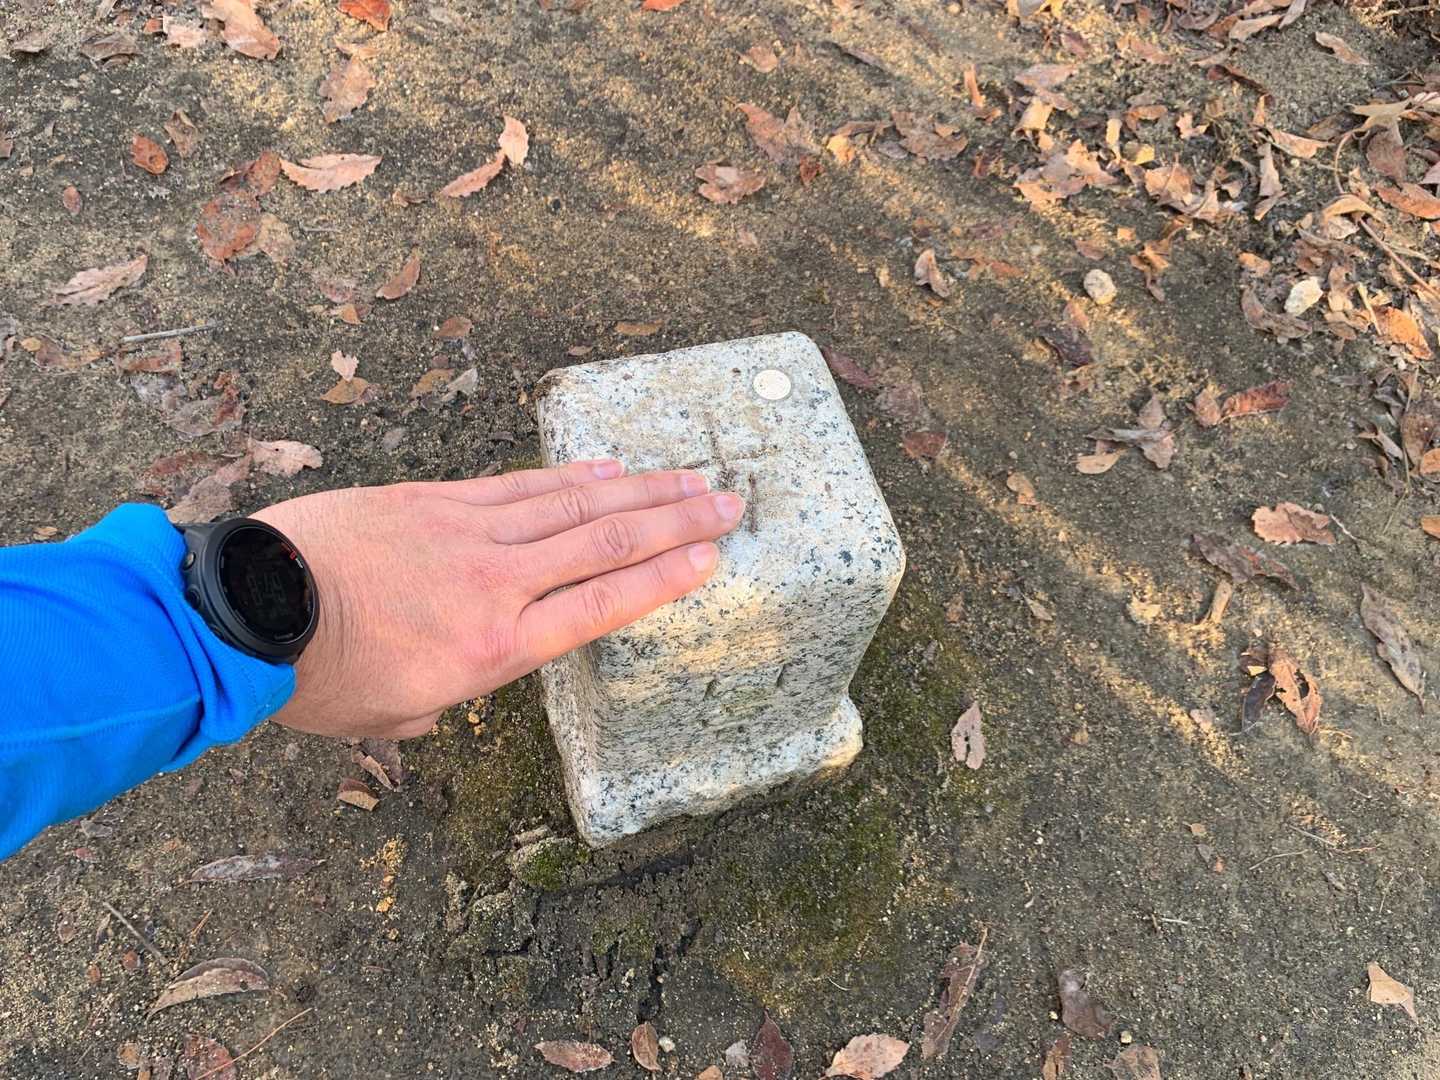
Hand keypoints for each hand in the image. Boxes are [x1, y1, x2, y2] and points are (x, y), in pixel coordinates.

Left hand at [252, 460, 743, 739]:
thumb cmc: (316, 680)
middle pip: (605, 545)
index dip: (663, 580)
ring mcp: (468, 533)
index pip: (600, 607)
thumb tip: (441, 698)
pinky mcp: (434, 498)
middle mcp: (496, 585)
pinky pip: (518, 485)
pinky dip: (568, 475)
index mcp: (493, 651)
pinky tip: (606, 467)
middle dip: (676, 523)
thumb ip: (438, 706)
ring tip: (689, 476)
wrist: (247, 610)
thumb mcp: (390, 718)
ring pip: (572, 505)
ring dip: (639, 490)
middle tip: (730, 503)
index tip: (710, 558)